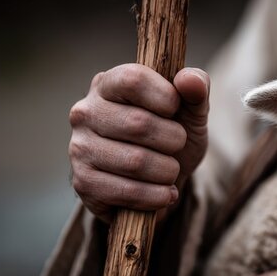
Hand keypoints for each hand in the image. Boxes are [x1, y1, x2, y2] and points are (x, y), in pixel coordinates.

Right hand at [68, 64, 208, 223]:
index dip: (165, 97)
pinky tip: (164, 193)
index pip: (133, 79)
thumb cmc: (170, 136)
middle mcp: (85, 113)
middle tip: (177, 145)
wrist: (159, 183)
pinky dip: (156, 196)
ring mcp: (80, 148)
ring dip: (167, 171)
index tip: (175, 109)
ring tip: (171, 171)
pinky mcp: (83, 183)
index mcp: (107, 84)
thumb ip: (196, 88)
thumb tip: (190, 80)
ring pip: (135, 161)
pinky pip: (128, 191)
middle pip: (138, 123)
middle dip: (173, 139)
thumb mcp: (190, 111)